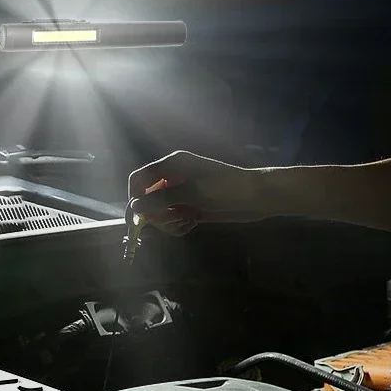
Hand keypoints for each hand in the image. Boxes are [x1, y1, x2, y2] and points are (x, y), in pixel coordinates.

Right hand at [127, 151, 266, 235]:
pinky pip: (172, 219)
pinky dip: (177, 226)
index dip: (134, 196)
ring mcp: (182, 194)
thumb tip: (135, 207)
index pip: (140, 178)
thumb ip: (162, 199)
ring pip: (159, 212)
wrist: (256, 197)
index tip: (137, 217)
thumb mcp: (193, 192)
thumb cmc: (225, 188)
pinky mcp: (190, 208)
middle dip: (155, 214)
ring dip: (167, 222)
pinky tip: (191, 225)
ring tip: (185, 223)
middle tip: (171, 221)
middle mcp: (173, 177)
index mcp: (172, 165)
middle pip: (147, 198)